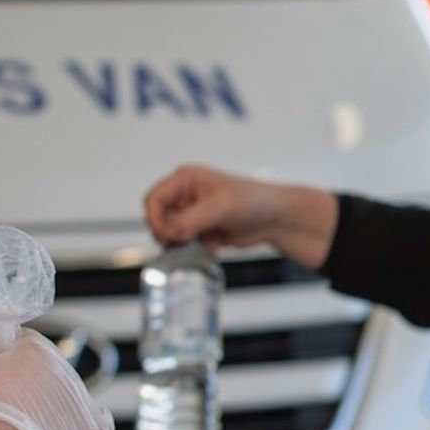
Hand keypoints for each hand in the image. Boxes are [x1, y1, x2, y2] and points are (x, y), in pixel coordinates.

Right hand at [0, 329, 111, 429]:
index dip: (7, 364)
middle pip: (48, 377)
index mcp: (35, 348)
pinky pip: (97, 428)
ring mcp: (84, 402)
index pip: (23, 346)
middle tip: (9, 415)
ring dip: (53, 415)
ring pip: (69, 403)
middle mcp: (65, 370)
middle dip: (30, 392)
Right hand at [145, 164, 282, 248]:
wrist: (274, 218)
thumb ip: (192, 219)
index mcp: (185, 179)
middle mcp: (184, 195)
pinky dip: (193, 249)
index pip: (154, 198)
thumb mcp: (220, 207)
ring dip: (180, 243)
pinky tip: (213, 246)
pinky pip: (183, 245)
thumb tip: (170, 233)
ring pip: (169, 234)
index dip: (154, 218)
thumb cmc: (253, 200)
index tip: (165, 236)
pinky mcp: (198, 230)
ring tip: (202, 242)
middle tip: (185, 241)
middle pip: (158, 219)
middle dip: (168, 233)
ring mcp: (191, 214)